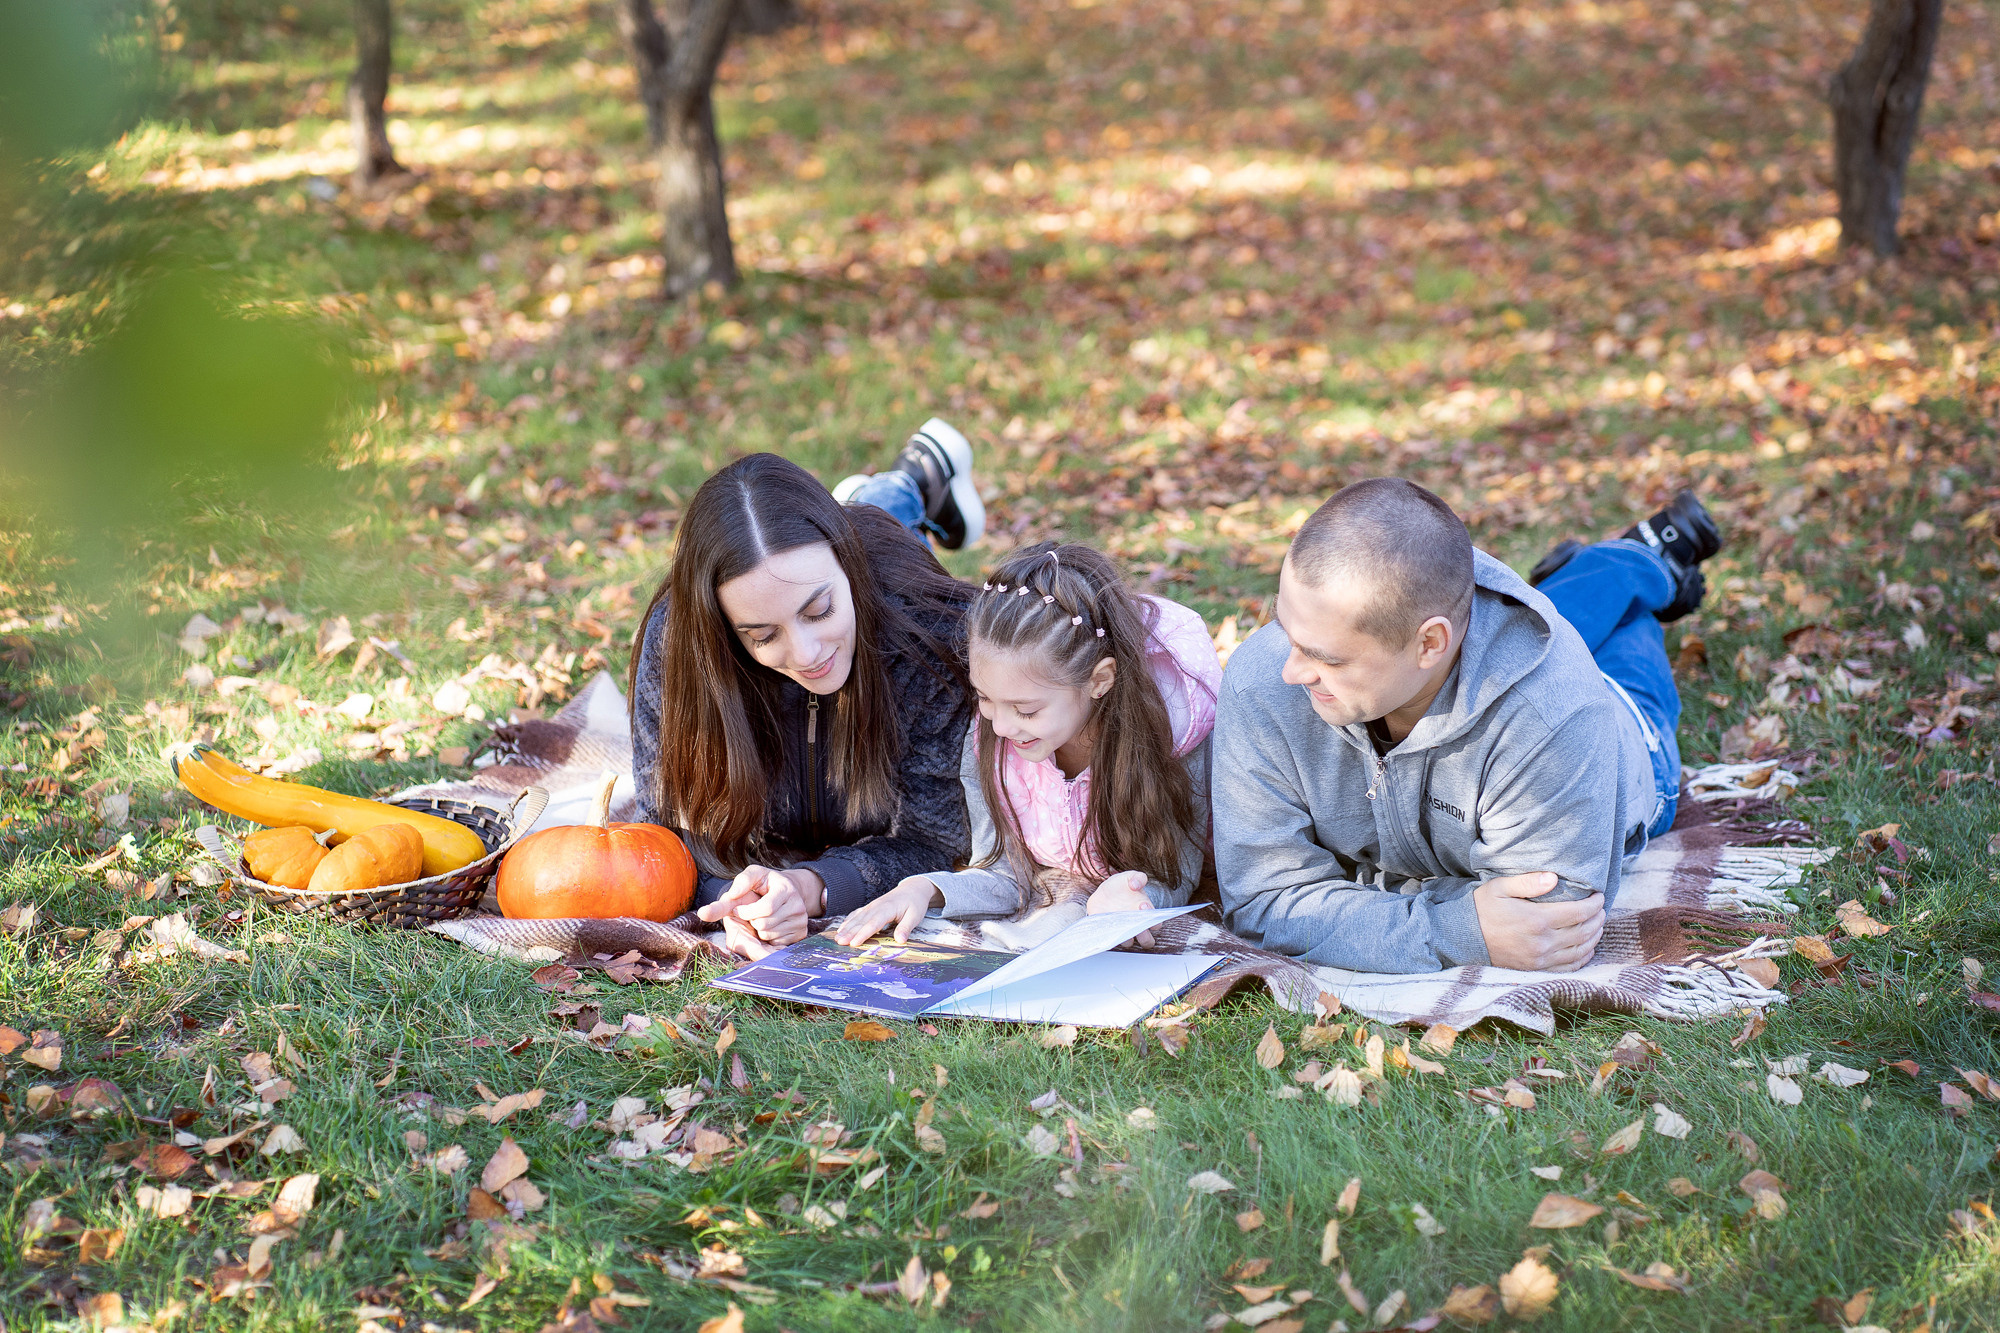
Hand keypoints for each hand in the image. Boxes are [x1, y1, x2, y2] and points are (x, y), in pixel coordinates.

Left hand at [698, 864, 823, 955]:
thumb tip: (712, 907)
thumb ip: (734, 888)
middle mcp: (798, 905)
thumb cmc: (763, 885)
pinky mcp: (801, 933)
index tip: (740, 908)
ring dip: (759, 929)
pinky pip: (777, 944)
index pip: (764, 909)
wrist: (786, 890)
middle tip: (753, 913)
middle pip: (764, 924)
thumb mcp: (750, 878)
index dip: (747, 912)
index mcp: (785, 888)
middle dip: (752, 920)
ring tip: (762, 918)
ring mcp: (801, 921)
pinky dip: (768, 937)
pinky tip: (770, 926)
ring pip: (769, 935)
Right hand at [830, 877, 941, 945]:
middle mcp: (876, 906)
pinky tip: (841, 929)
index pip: (873, 923)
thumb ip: (906, 928)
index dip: (863, 934)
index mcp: (887, 908)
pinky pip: (856, 914)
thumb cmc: (915, 903)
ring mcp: (872, 906)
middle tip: (839, 943)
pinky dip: (848, 922)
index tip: (854, 943)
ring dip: (846, 928)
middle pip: (861, 921)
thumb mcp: (915, 915)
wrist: (912, 889)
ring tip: (837, 939)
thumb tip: (900, 941)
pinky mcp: (870, 907)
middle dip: (849, 932)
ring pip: (856, 918)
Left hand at [1087, 871, 1156, 945]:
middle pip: (1147, 940)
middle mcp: (1136, 924)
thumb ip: (1137, 878)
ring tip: (1119, 925)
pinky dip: (1108, 935)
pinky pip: (1110, 940)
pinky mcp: (1109, 931)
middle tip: (1136, 926)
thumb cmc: (1121, 886)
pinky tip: (1105, 925)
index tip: (1143, 908)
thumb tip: (1135, 885)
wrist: (1103, 893)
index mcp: (1145, 912)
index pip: (1156, 923)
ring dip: (1125, 938)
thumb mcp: (1129, 877)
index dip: (1154, 921)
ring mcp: (1123, 929)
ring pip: (1129, 943)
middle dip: (1144, 937)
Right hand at [1473, 872, 1604, 971]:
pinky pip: (1569, 967)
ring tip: (1598, 925)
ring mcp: (1540, 959)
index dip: (1594, 904)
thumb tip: (1554, 878)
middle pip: (1584, 931)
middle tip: (1601, 908)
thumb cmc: (1482, 909)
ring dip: (1595, 937)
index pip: (1579, 912)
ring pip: (1581, 950)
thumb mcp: (1500, 887)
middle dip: (1598, 918)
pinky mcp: (1537, 969)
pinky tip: (1587, 948)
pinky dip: (1584, 957)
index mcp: (1537, 920)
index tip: (1599, 895)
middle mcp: (1542, 942)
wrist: (1463, 939)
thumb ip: (1528, 882)